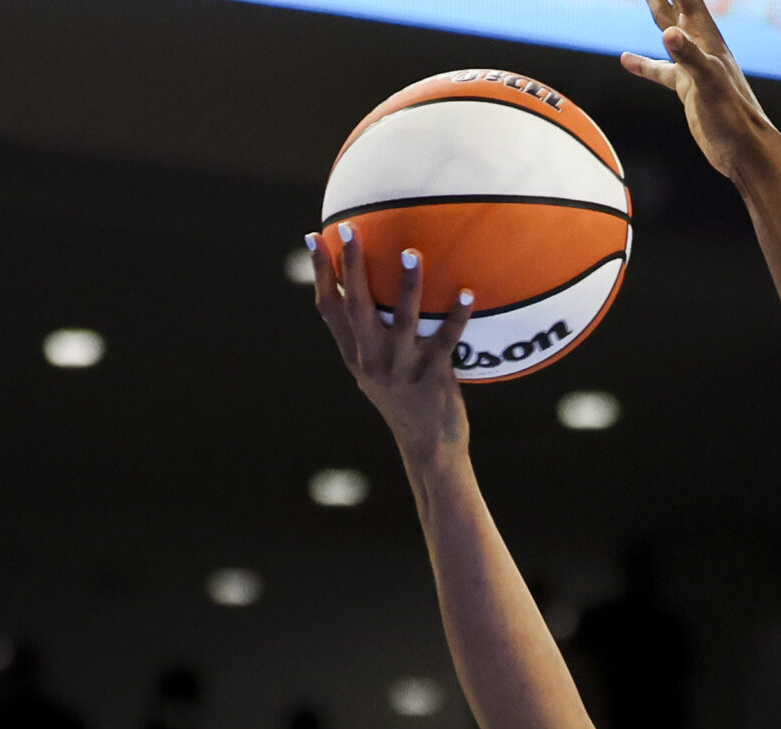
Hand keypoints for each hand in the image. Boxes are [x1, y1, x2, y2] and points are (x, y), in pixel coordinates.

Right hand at [309, 224, 476, 461]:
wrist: (428, 448)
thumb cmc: (407, 403)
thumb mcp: (378, 373)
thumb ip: (371, 340)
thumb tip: (371, 296)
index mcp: (354, 356)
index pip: (329, 309)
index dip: (321, 273)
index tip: (313, 237)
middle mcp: (371, 361)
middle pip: (356, 306)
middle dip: (352, 265)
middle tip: (351, 228)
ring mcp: (401, 369)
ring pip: (401, 320)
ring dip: (407, 285)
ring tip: (412, 252)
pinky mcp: (432, 377)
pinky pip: (445, 339)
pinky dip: (457, 315)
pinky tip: (467, 292)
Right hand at [620, 0, 779, 182]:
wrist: (745, 151)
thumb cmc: (734, 117)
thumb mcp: (709, 83)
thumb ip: (690, 57)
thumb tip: (668, 34)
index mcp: (708, 40)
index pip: (686, 0)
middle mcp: (702, 48)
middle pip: (678, 7)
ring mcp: (695, 68)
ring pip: (670, 34)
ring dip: (659, 16)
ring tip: (648, 0)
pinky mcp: (689, 89)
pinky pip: (661, 71)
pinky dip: (644, 65)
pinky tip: (627, 60)